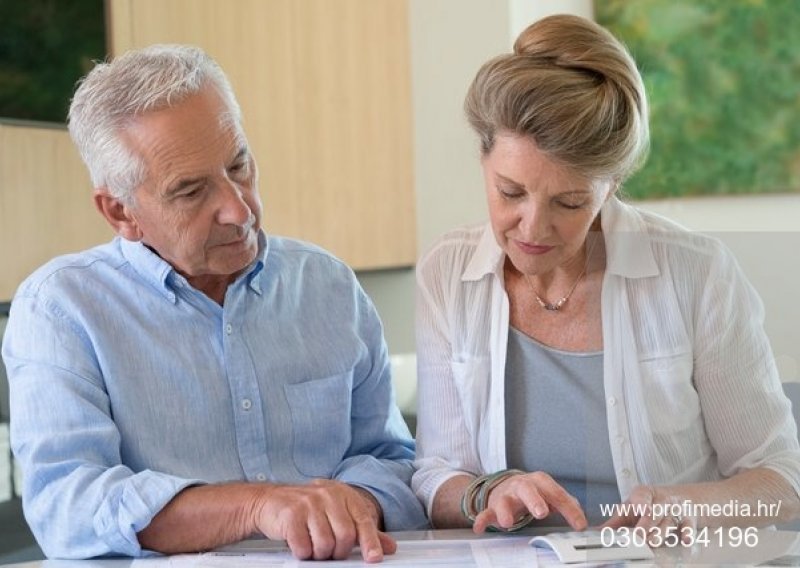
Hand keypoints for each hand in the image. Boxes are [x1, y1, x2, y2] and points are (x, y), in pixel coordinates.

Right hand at [252, 479, 394, 561]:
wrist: (270, 501)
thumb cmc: (307, 509)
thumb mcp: (337, 514)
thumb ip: (363, 530)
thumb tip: (389, 546)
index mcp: (343, 494)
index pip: (363, 519)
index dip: (371, 541)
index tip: (374, 557)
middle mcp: (328, 495)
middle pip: (345, 535)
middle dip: (339, 551)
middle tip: (331, 551)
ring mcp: (308, 503)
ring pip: (325, 543)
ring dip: (320, 554)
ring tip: (314, 546)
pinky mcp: (291, 514)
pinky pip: (304, 546)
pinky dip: (303, 552)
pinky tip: (300, 544)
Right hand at [473, 471, 586, 532]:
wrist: (505, 485)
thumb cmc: (533, 492)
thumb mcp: (550, 494)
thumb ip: (566, 504)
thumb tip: (582, 519)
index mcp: (540, 482)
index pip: (556, 494)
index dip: (569, 509)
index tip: (580, 525)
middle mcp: (522, 486)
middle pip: (528, 490)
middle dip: (534, 500)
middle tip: (542, 513)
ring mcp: (506, 495)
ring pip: (504, 501)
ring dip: (505, 511)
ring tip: (507, 523)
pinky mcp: (493, 506)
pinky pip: (486, 512)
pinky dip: (481, 520)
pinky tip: (479, 528)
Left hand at [602, 485, 695, 542]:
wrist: (679, 499)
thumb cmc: (648, 505)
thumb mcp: (630, 509)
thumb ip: (614, 522)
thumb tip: (595, 532)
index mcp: (643, 494)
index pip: (641, 497)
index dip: (641, 503)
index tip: (640, 510)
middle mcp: (660, 502)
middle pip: (653, 514)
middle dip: (646, 525)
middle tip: (639, 536)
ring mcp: (675, 511)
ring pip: (668, 523)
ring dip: (661, 533)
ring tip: (653, 542)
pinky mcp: (688, 521)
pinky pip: (688, 527)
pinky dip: (688, 533)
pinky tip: (685, 540)